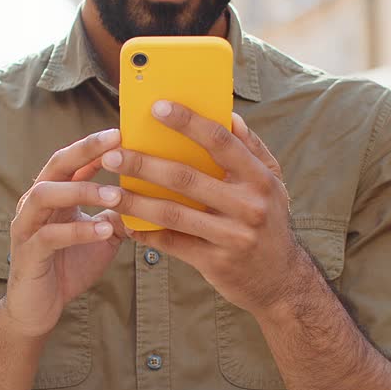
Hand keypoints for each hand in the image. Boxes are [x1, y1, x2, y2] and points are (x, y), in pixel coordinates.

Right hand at [3, 129, 126, 337]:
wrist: (38, 309)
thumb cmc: (68, 266)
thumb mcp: (101, 235)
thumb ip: (118, 214)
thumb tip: (153, 195)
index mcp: (53, 195)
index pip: (72, 160)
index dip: (96, 145)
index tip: (125, 132)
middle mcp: (34, 203)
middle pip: (56, 165)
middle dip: (86, 151)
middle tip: (117, 143)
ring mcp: (27, 226)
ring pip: (46, 194)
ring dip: (82, 191)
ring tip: (116, 195)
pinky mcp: (27, 253)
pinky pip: (50, 236)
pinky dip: (79, 231)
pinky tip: (104, 231)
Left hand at [102, 102, 303, 316]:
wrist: (281, 281)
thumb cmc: (269, 222)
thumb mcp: (272, 184)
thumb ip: (252, 149)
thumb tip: (229, 116)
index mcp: (259, 179)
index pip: (220, 141)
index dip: (187, 122)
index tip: (156, 108)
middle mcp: (248, 206)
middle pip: (186, 178)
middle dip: (144, 164)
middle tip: (112, 155)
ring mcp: (232, 236)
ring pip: (173, 213)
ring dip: (136, 201)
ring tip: (109, 192)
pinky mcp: (215, 262)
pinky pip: (172, 244)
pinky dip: (147, 233)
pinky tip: (127, 224)